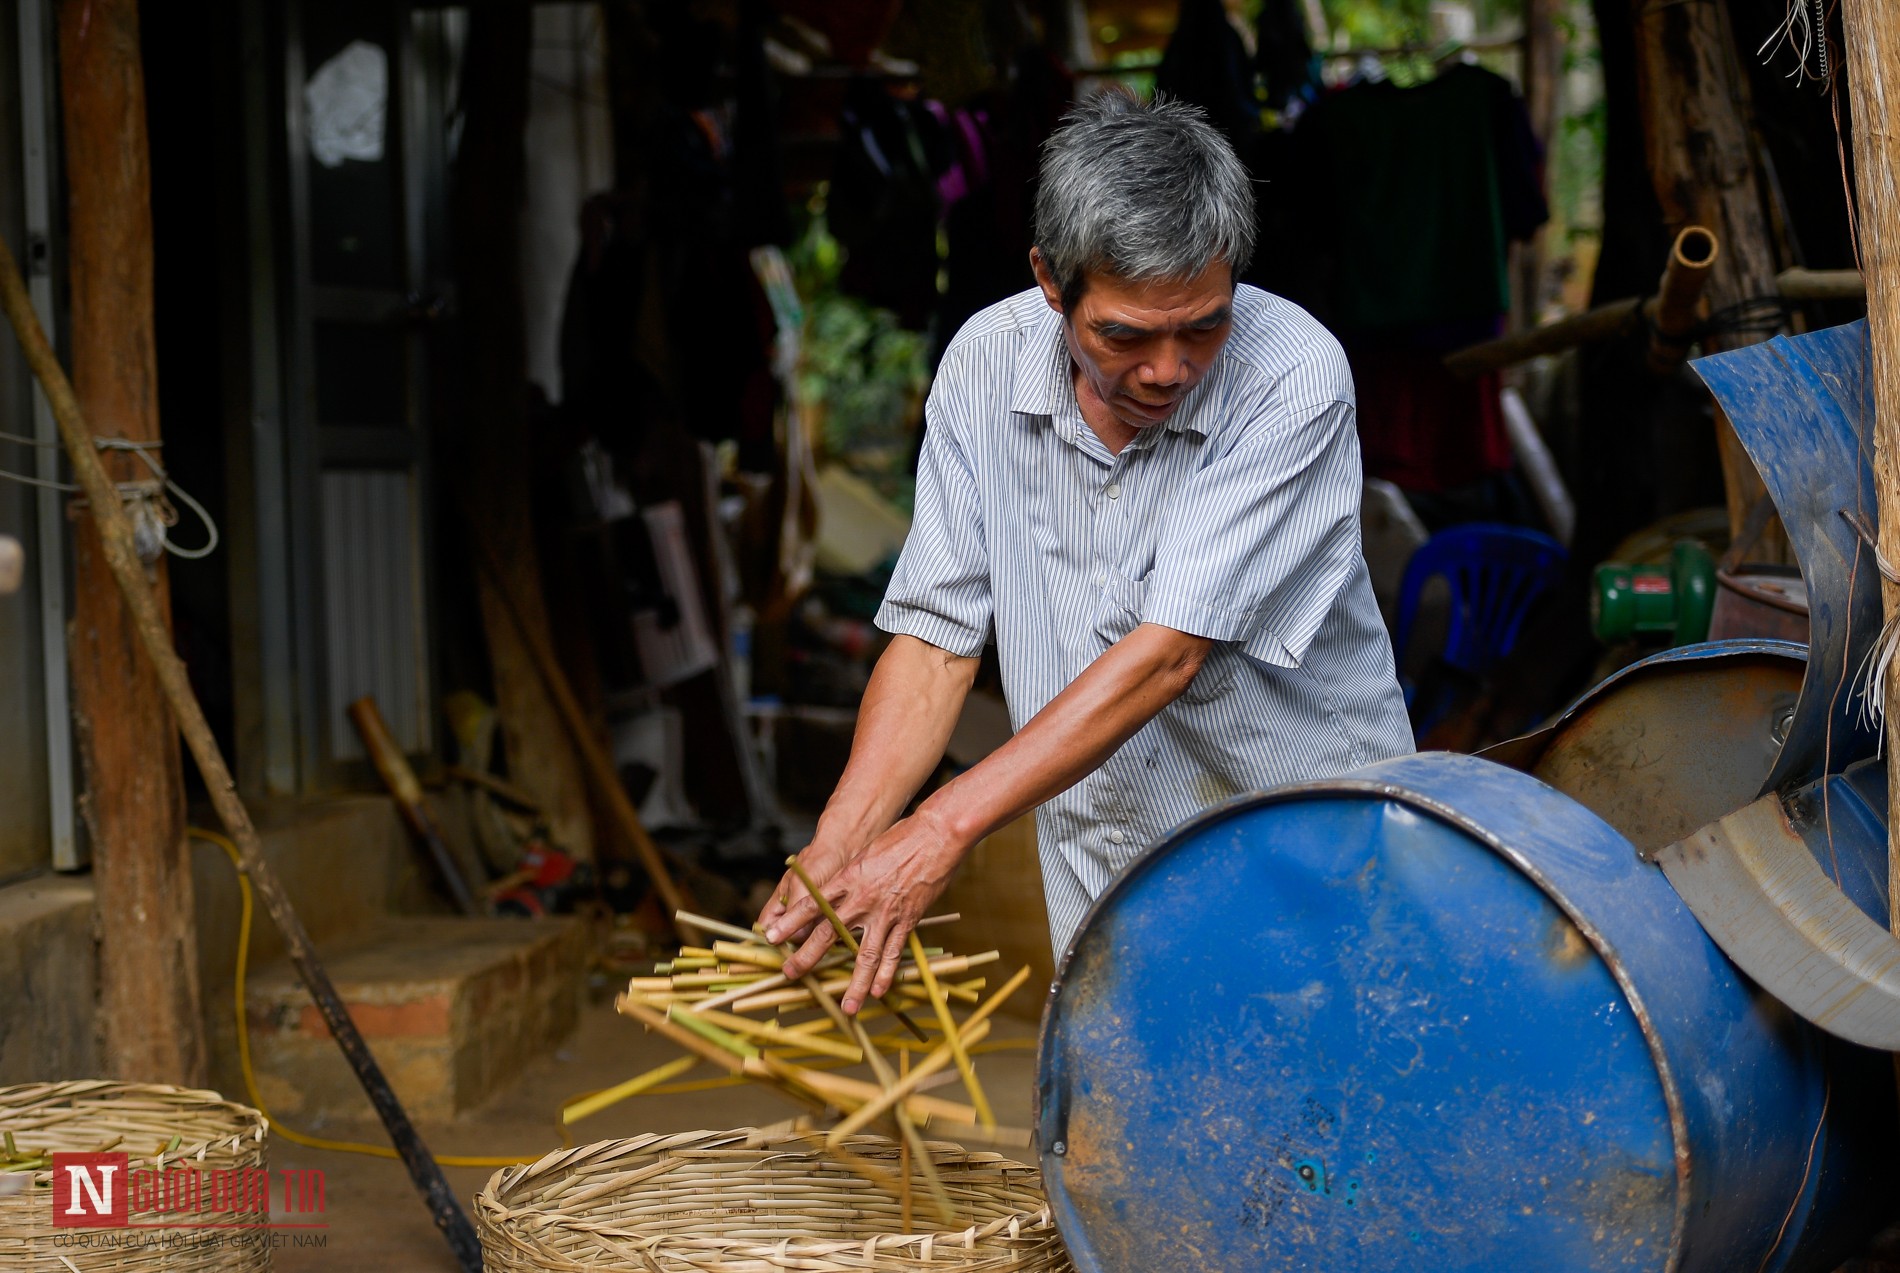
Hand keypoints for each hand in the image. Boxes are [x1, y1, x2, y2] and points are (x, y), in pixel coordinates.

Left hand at [766, 806, 966, 1013]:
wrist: (936, 836)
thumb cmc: (900, 839)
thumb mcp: (864, 856)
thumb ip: (848, 879)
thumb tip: (831, 895)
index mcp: (848, 879)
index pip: (812, 904)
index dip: (790, 922)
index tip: (771, 937)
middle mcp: (862, 899)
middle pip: (829, 933)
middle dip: (808, 957)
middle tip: (791, 974)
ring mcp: (885, 912)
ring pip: (865, 954)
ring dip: (855, 984)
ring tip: (848, 1007)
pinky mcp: (908, 919)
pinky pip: (894, 952)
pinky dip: (886, 973)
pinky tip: (879, 991)